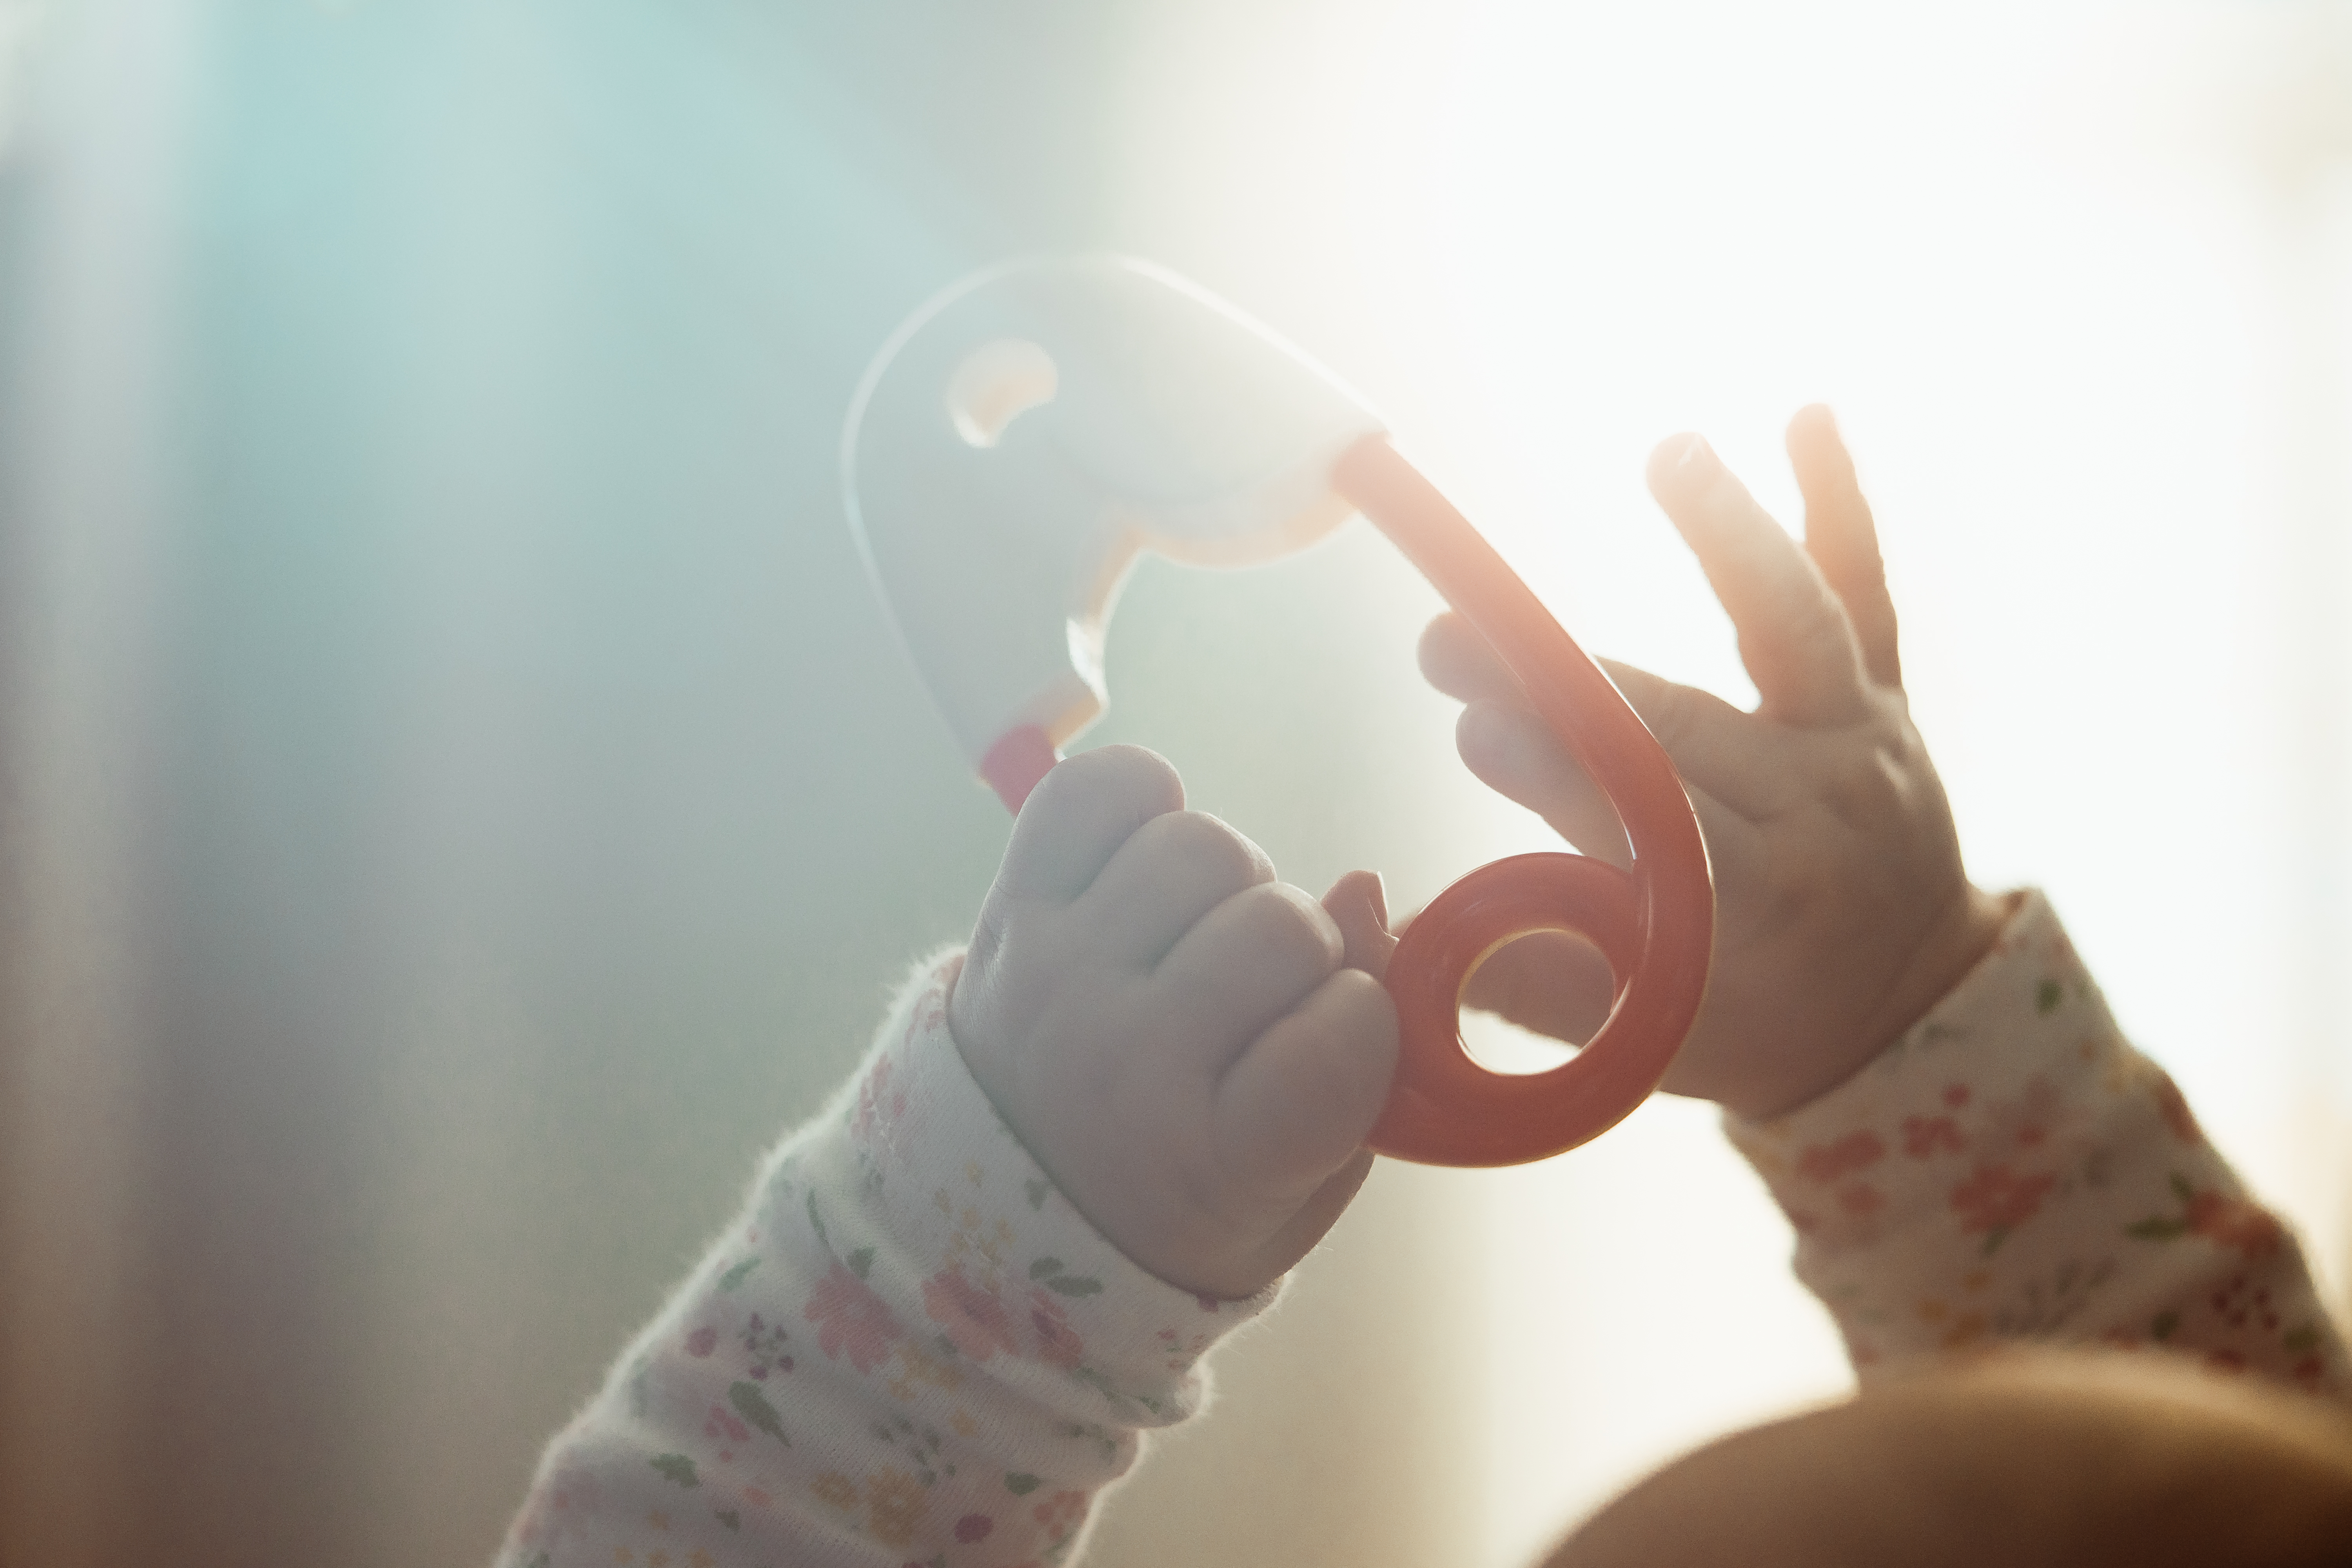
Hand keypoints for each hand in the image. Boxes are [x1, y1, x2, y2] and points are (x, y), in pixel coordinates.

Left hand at [948, 745, 1399, 1298]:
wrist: (1007, 1201)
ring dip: (1228, 879)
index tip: (1335, 1038)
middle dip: (1302, 946)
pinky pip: (1096, 789)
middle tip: (1262, 990)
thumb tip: (1363, 887)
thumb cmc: (1185, 1191)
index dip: (1363, 1018)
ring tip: (1204, 932)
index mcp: (1210, 1164)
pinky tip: (1147, 860)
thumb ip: (1362, 1056)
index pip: (1335, 1042)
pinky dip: (1141, 799)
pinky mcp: (1010, 909)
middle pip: (1279, 926)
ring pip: (1201, 847)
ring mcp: (1057, 977)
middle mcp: (1122, 1064)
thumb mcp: (1299, 1177)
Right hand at [1419, 407, 2009, 1120]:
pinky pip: (1864, 593)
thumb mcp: (1650, 1036)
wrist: (1908, 1012)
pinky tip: (1805, 414)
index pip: (1648, 826)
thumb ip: (1538, 980)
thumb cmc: (1754, 1025)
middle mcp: (1826, 811)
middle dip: (1560, 680)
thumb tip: (1405, 930)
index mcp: (1765, 906)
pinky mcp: (1881, 699)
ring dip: (1727, 537)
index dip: (1560, 778)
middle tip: (1452, 638)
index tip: (1473, 730)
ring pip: (1791, 628)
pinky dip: (1839, 501)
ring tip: (1673, 455)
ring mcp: (1862, 742)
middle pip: (1682, 724)